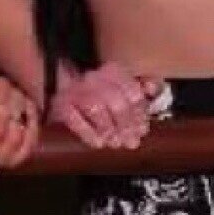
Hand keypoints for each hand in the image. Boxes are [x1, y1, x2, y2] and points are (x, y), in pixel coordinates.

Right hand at [48, 62, 164, 148]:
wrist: (60, 85)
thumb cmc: (98, 91)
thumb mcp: (120, 86)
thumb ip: (140, 87)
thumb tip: (153, 89)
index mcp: (113, 71)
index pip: (132, 91)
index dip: (139, 114)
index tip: (142, 130)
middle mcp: (94, 78)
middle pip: (115, 101)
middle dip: (126, 125)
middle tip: (131, 142)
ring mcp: (75, 91)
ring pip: (96, 108)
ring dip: (108, 129)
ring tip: (116, 143)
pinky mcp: (60, 104)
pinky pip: (74, 118)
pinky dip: (88, 133)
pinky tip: (98, 143)